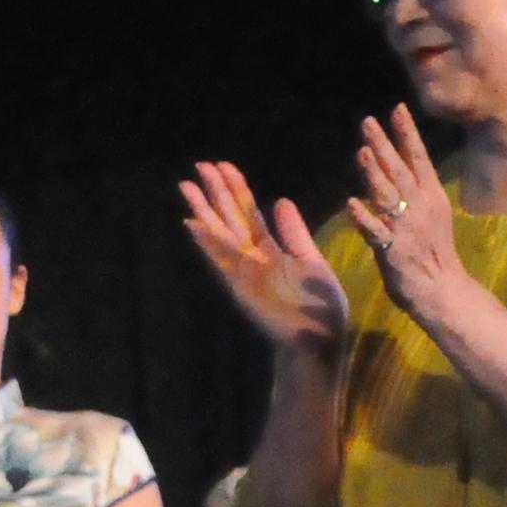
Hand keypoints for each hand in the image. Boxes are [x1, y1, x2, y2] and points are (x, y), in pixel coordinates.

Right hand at [179, 162, 350, 351]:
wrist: (319, 340)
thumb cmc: (318, 306)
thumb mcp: (311, 260)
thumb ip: (294, 233)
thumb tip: (280, 201)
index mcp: (269, 250)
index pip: (248, 213)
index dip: (236, 189)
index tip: (224, 166)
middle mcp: (251, 259)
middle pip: (230, 218)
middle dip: (216, 192)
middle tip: (200, 165)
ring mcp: (243, 273)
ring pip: (219, 234)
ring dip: (203, 211)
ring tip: (186, 186)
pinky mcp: (241, 288)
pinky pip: (221, 261)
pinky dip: (206, 243)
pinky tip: (192, 224)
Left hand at [340, 107, 465, 321]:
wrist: (443, 289)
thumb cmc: (433, 250)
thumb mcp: (431, 211)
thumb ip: (416, 187)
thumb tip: (403, 159)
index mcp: (431, 196)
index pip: (419, 158)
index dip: (408, 134)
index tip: (397, 109)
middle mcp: (420, 206)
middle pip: (400, 170)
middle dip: (385, 144)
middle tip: (367, 121)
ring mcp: (406, 227)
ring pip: (388, 195)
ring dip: (375, 174)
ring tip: (362, 152)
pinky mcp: (393, 249)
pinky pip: (376, 231)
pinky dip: (364, 217)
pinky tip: (351, 203)